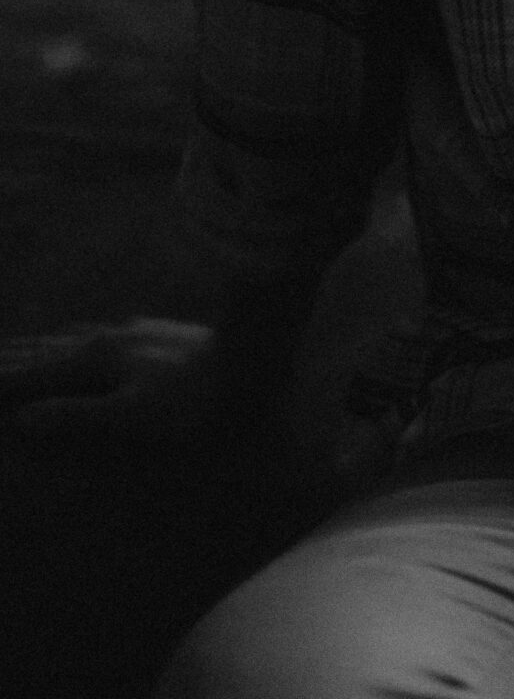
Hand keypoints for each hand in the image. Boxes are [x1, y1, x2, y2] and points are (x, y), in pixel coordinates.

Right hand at [0, 317, 252, 446]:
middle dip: (14, 356)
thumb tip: (21, 419)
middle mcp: (108, 337)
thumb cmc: (191, 400)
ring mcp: (132, 332)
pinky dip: (74, 340)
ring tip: (19, 347)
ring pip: (73, 338)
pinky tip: (85, 338)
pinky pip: (98, 335)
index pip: (35, 370)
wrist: (251, 360)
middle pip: (48, 348)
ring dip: (41, 346)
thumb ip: (75, 417)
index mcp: (96, 358)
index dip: (4, 378)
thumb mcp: (129, 417)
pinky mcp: (153, 333)